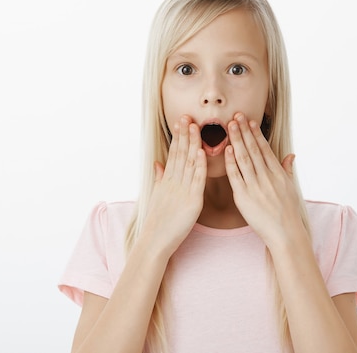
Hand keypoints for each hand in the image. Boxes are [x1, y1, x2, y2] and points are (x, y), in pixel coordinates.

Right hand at [142, 115, 206, 256]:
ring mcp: (182, 190)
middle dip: (184, 134)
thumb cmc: (157, 221)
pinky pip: (196, 180)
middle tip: (187, 115)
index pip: (174, 153)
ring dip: (192, 143)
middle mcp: (173, 182)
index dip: (178, 136)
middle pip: (180, 153)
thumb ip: (159, 178)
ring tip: (195, 126)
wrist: (155, 240)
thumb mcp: (157, 196)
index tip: (181, 121)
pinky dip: (199, 165)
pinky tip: (201, 151)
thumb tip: (157, 164)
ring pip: (188, 162)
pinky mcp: (191, 201)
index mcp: (166, 180)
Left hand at [224, 113, 306, 247]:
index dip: (256, 133)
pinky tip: (227, 150)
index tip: (249, 120)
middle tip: (236, 116)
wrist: (285, 234)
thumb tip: (290, 155)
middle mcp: (267, 177)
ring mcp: (255, 186)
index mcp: (277, 174)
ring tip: (229, 126)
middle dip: (243, 131)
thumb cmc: (287, 212)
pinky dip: (231, 162)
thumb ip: (287, 170)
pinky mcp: (244, 197)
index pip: (264, 149)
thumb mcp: (290, 188)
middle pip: (253, 150)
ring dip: (236, 140)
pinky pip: (236, 176)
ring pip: (244, 159)